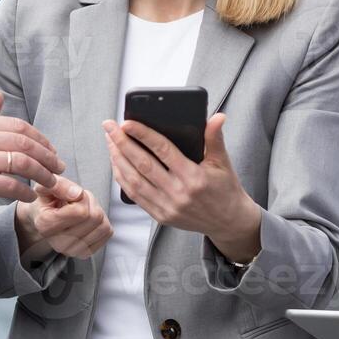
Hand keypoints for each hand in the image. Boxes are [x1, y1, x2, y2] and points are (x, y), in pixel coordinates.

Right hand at [0, 91, 65, 207]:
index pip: (18, 126)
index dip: (40, 138)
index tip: (52, 150)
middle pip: (24, 143)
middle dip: (47, 156)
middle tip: (59, 166)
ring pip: (21, 163)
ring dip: (42, 174)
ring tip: (51, 182)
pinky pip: (10, 186)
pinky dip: (25, 192)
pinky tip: (30, 196)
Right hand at [16, 175, 112, 258]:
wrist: (44, 218)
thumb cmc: (47, 201)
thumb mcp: (48, 186)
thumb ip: (60, 185)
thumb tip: (78, 194)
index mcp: (46, 225)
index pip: (81, 212)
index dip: (81, 197)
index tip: (71, 195)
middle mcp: (58, 243)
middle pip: (94, 218)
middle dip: (90, 203)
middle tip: (78, 201)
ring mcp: (72, 251)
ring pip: (103, 226)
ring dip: (97, 211)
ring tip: (82, 208)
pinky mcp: (85, 253)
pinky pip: (107, 233)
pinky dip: (102, 222)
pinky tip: (87, 219)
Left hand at [102, 113, 261, 261]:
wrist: (228, 222)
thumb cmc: (225, 189)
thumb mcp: (223, 162)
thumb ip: (215, 138)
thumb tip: (217, 116)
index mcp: (194, 177)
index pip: (163, 150)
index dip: (143, 135)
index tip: (127, 123)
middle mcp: (178, 193)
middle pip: (142, 164)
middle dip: (122, 143)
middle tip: (109, 127)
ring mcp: (167, 206)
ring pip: (134, 181)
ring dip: (118, 160)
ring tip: (110, 142)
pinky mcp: (160, 215)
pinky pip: (135, 195)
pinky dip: (122, 179)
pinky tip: (116, 163)